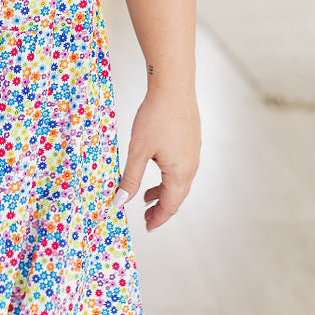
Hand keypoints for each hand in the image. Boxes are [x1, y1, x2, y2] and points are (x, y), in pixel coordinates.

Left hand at [109, 86, 200, 231]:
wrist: (174, 86)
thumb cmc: (156, 117)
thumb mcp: (138, 151)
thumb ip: (130, 179)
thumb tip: (120, 203)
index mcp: (180, 172)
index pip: (170, 205)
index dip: (158, 218)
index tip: (147, 228)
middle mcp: (191, 166)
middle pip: (177, 196)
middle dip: (160, 208)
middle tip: (145, 218)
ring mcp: (193, 153)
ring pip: (179, 181)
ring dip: (163, 192)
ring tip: (145, 197)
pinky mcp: (191, 141)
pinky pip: (181, 167)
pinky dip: (167, 177)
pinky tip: (155, 169)